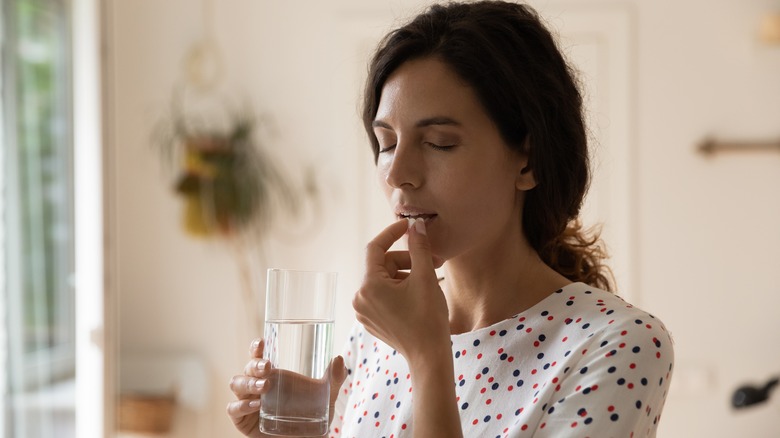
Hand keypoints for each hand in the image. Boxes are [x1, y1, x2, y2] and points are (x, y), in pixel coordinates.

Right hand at [227, 339, 346, 436]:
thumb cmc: (312, 416)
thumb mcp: (326, 396)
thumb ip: (334, 378)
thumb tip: (339, 358)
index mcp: (273, 375)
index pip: (259, 356)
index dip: (256, 348)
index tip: (261, 342)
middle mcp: (257, 385)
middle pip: (247, 368)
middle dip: (255, 365)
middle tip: (268, 367)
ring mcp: (248, 402)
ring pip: (236, 384)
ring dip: (248, 382)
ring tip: (264, 386)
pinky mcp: (243, 421)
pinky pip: (233, 409)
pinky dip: (241, 405)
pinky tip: (256, 405)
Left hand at [352, 218, 448, 362]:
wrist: (429, 357)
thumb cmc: (428, 318)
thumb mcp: (425, 277)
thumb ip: (419, 247)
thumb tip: (416, 226)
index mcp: (368, 286)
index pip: (375, 248)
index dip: (392, 233)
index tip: (409, 226)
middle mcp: (360, 298)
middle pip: (382, 265)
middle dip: (408, 260)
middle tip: (434, 261)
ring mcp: (364, 311)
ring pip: (384, 280)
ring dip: (406, 274)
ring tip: (430, 280)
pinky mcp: (372, 320)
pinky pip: (383, 295)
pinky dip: (399, 289)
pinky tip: (419, 294)